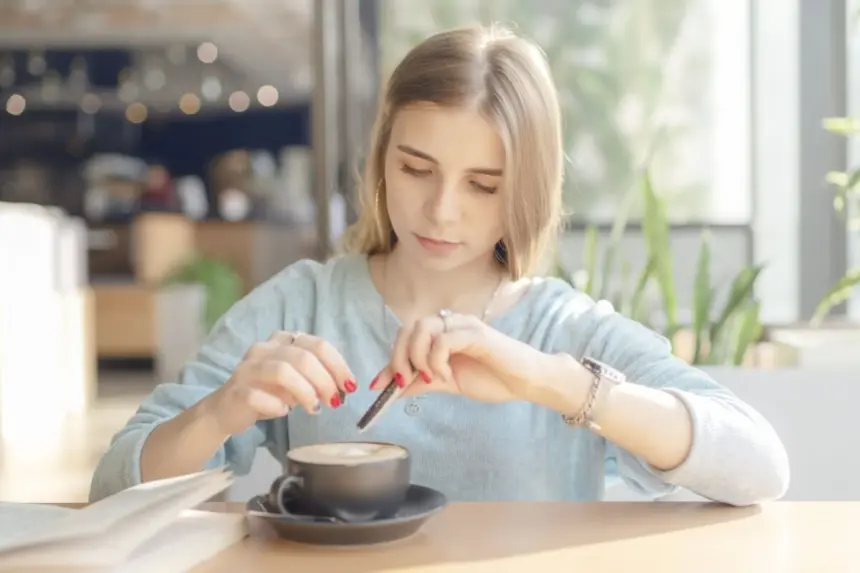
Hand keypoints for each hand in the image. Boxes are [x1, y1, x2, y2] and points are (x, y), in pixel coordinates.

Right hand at [207, 331, 357, 435]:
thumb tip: (344, 387)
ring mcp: (248, 369)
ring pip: (282, 371)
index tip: (350, 386)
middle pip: (303, 357)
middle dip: (325, 381)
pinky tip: (284, 412)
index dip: (338, 365)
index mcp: (281, 341)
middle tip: (335, 401)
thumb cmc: (266, 393)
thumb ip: (316, 378)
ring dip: (305, 392)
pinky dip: (278, 405)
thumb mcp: (296, 381)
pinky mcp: (236, 391)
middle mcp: (264, 350)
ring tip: (314, 408)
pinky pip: (260, 396)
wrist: (226, 410)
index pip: (317, 344)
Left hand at [369, 311, 565, 403]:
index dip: (389, 360)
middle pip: (408, 328)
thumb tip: (389, 389)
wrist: (526, 382)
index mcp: (442, 332)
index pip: (405, 336)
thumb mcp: (447, 383)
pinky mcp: (476, 333)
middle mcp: (450, 322)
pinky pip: (444, 339)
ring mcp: (463, 325)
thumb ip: (420, 382)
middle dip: (399, 358)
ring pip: (422, 328)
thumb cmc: (492, 378)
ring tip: (430, 377)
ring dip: (417, 356)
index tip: (379, 387)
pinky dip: (437, 360)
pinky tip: (448, 375)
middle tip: (405, 381)